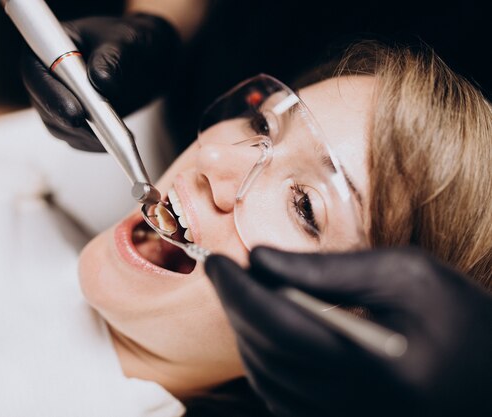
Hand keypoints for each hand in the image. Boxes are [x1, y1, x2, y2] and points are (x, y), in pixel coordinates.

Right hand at [21, 14, 179, 151]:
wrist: (146, 59)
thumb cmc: (129, 41)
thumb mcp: (125, 40)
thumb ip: (112, 57)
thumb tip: (102, 81)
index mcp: (48, 46)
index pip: (36, 72)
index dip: (50, 95)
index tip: (75, 114)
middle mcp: (46, 77)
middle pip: (44, 106)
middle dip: (71, 123)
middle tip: (101, 134)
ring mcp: (57, 101)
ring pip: (60, 128)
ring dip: (87, 136)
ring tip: (117, 137)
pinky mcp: (72, 121)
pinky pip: (78, 140)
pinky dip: (96, 144)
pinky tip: (118, 141)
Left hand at [205, 247, 491, 416]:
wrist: (488, 384)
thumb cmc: (464, 322)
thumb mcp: (407, 277)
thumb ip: (331, 270)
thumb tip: (261, 260)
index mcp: (376, 369)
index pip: (281, 329)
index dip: (239, 293)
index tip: (215, 262)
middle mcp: (355, 408)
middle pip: (268, 355)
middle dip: (236, 308)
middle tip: (225, 271)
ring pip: (268, 380)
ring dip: (246, 332)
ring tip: (244, 293)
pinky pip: (282, 397)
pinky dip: (264, 359)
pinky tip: (267, 329)